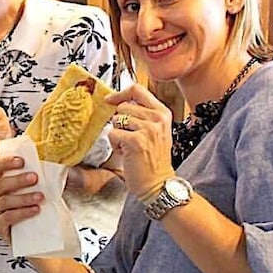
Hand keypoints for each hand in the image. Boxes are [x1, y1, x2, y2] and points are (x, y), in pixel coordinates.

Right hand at [0, 155, 43, 243]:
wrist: (27, 235)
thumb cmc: (26, 209)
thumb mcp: (24, 192)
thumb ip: (29, 181)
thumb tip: (47, 168)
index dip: (6, 163)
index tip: (22, 161)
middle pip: (1, 184)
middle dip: (19, 180)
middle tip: (35, 178)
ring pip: (5, 201)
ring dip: (24, 197)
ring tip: (40, 197)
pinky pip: (8, 217)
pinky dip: (23, 212)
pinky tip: (35, 210)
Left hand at [105, 84, 176, 198]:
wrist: (158, 183)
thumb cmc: (153, 159)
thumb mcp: (154, 131)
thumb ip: (141, 114)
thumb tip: (117, 101)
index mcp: (162, 112)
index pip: (137, 89)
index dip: (120, 94)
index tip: (110, 100)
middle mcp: (157, 118)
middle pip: (123, 105)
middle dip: (120, 122)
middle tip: (130, 138)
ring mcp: (147, 129)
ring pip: (116, 120)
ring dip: (118, 135)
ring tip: (130, 146)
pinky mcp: (136, 140)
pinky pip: (112, 134)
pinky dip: (115, 145)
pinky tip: (127, 153)